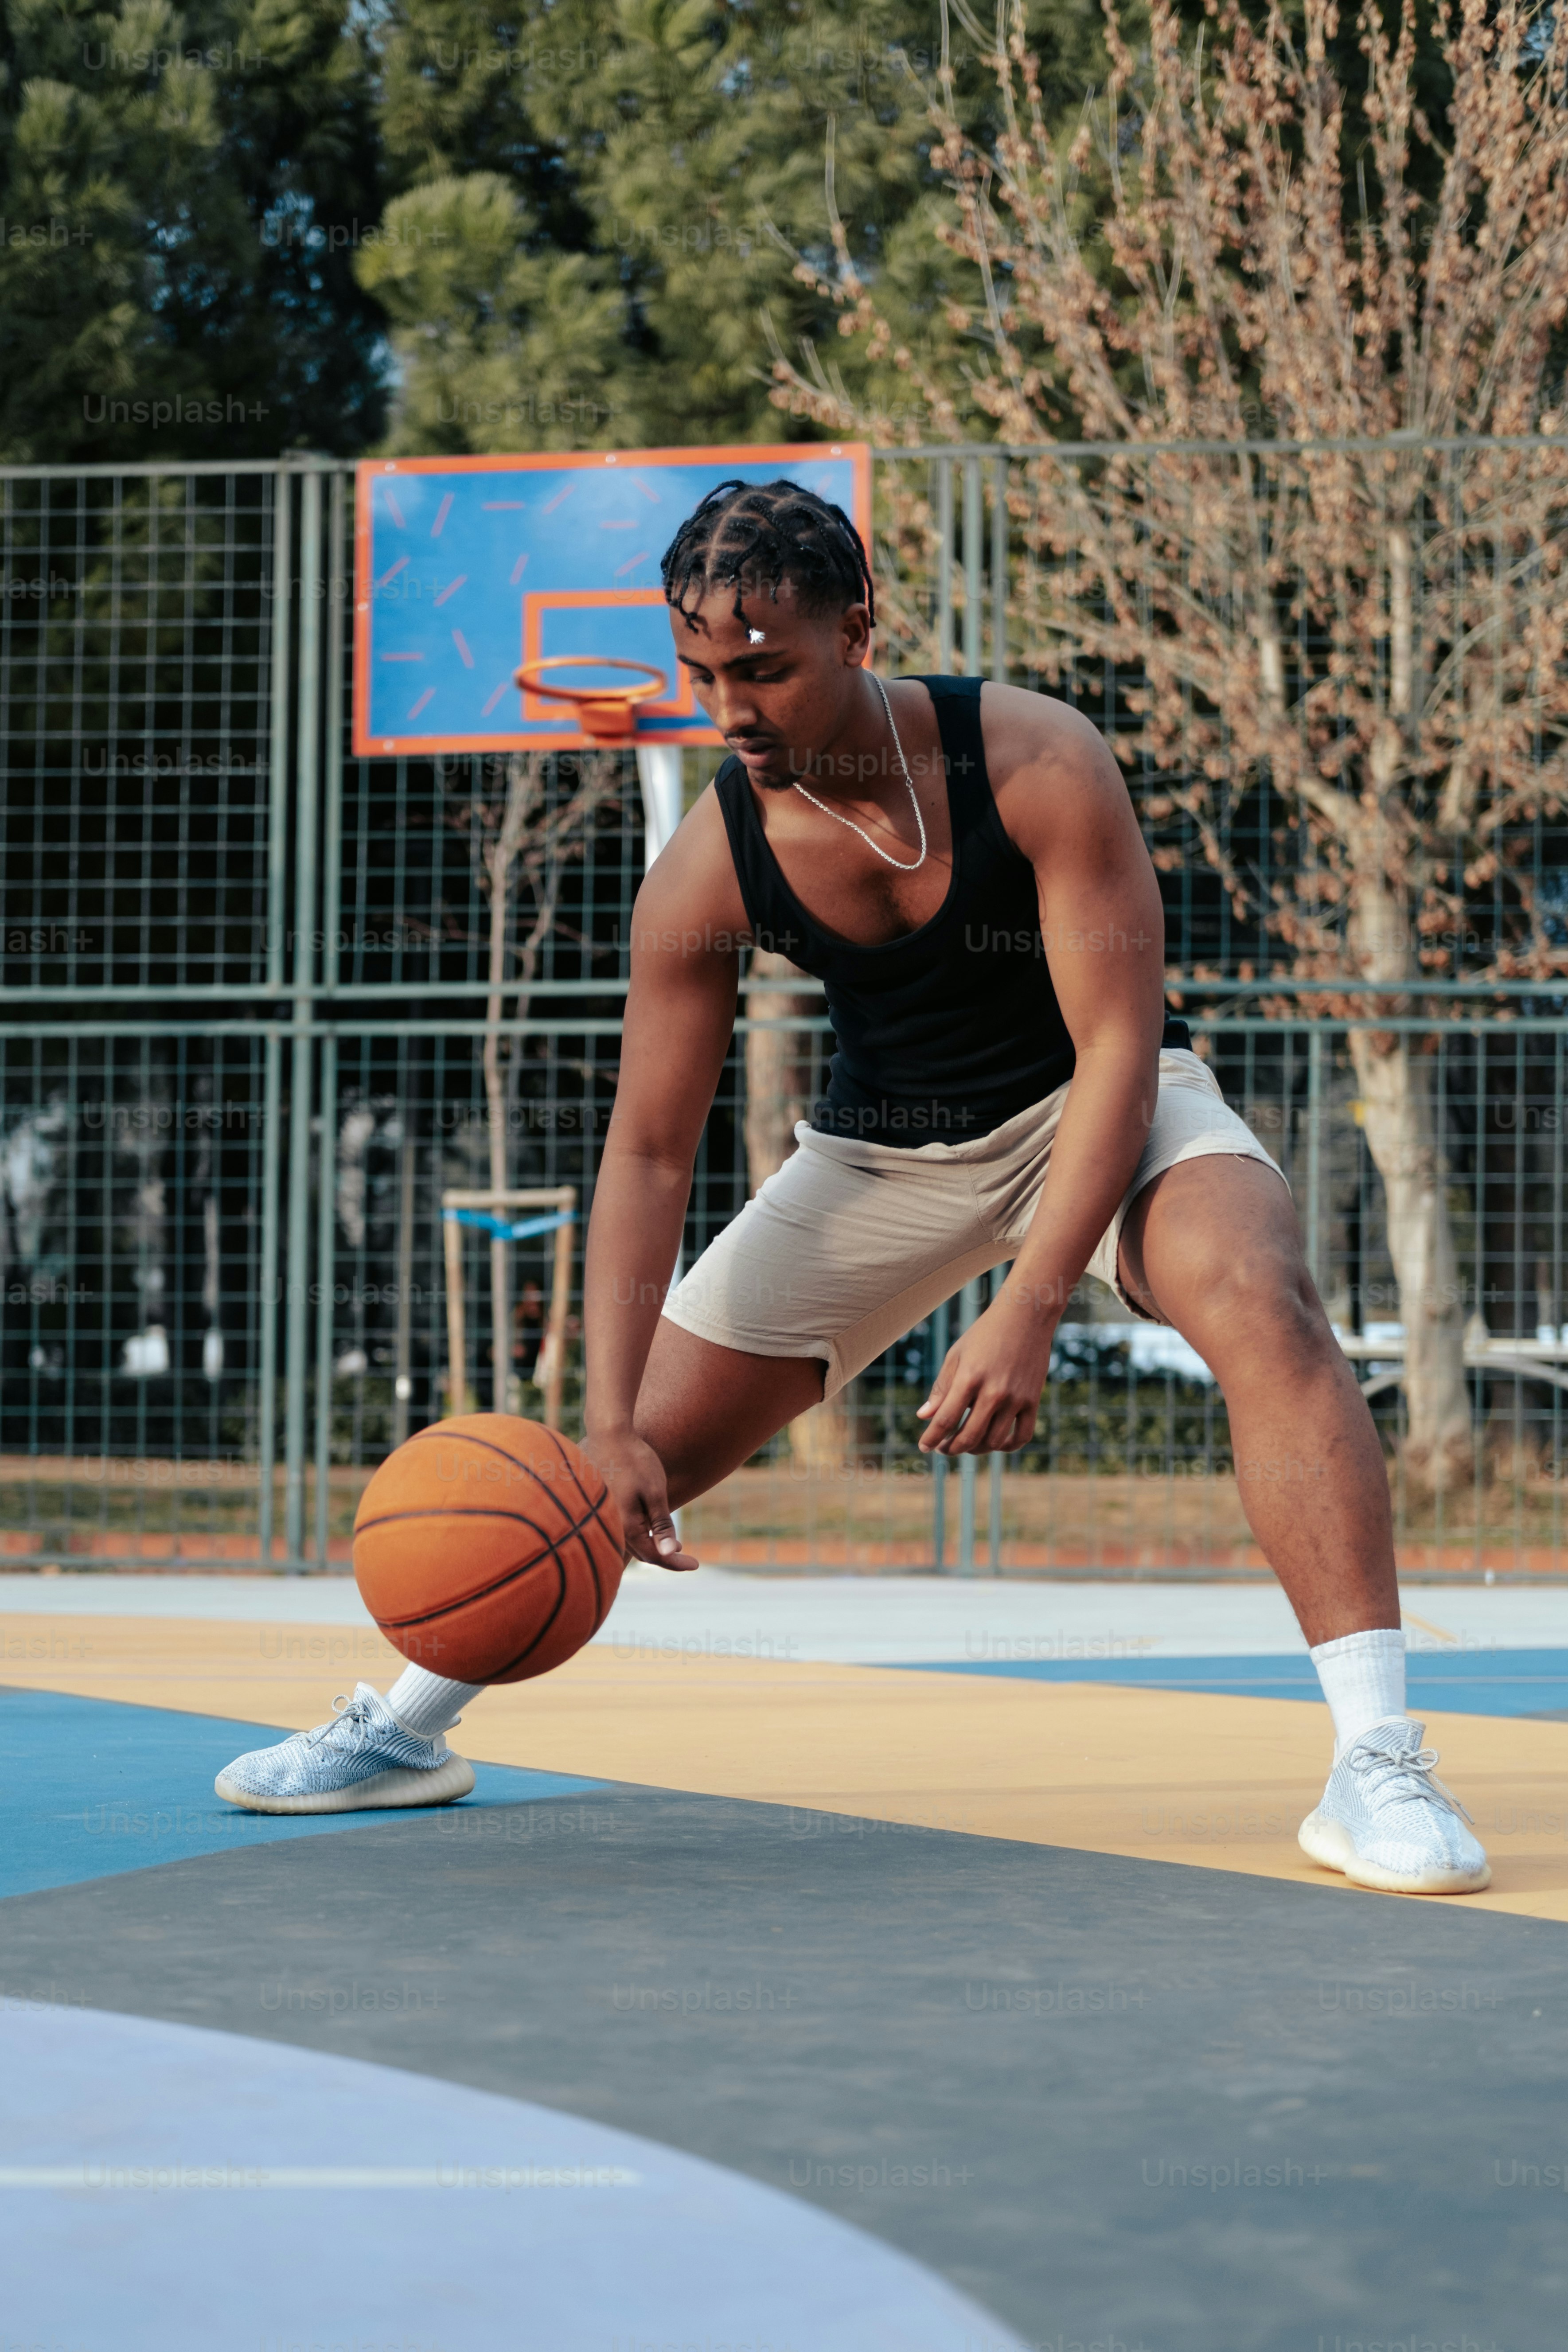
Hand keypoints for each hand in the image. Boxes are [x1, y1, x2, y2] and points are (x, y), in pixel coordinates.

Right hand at [581, 1428, 698, 1570]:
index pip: (654, 1556)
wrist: (607, 1433)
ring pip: (630, 1543)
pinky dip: (639, 1534)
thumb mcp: (655, 1491)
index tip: (696, 1565)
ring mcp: (604, 1517)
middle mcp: (611, 1526)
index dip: (675, 1563)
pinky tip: (649, 1526)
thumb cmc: (634, 1460)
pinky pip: (621, 1530)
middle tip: (686, 1558)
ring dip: (651, 1546)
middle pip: (641, 1553)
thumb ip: (661, 1525)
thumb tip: (671, 1554)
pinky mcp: (602, 1507)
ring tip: (673, 1544)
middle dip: (664, 1556)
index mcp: (626, 1526)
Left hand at [916, 1301, 1054, 1455]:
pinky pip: (1022, 1436)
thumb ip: (941, 1388)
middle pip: (968, 1437)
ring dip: (975, 1449)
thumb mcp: (957, 1355)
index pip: (945, 1420)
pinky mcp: (1033, 1400)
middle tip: (943, 1448)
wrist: (1025, 1316)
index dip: (931, 1438)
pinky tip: (994, 1443)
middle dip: (950, 1448)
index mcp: (969, 1378)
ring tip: (966, 1443)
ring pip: (993, 1441)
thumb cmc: (985, 1334)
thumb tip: (923, 1417)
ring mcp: (1016, 1398)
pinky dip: (1007, 1447)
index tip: (923, 1447)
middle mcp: (993, 1391)